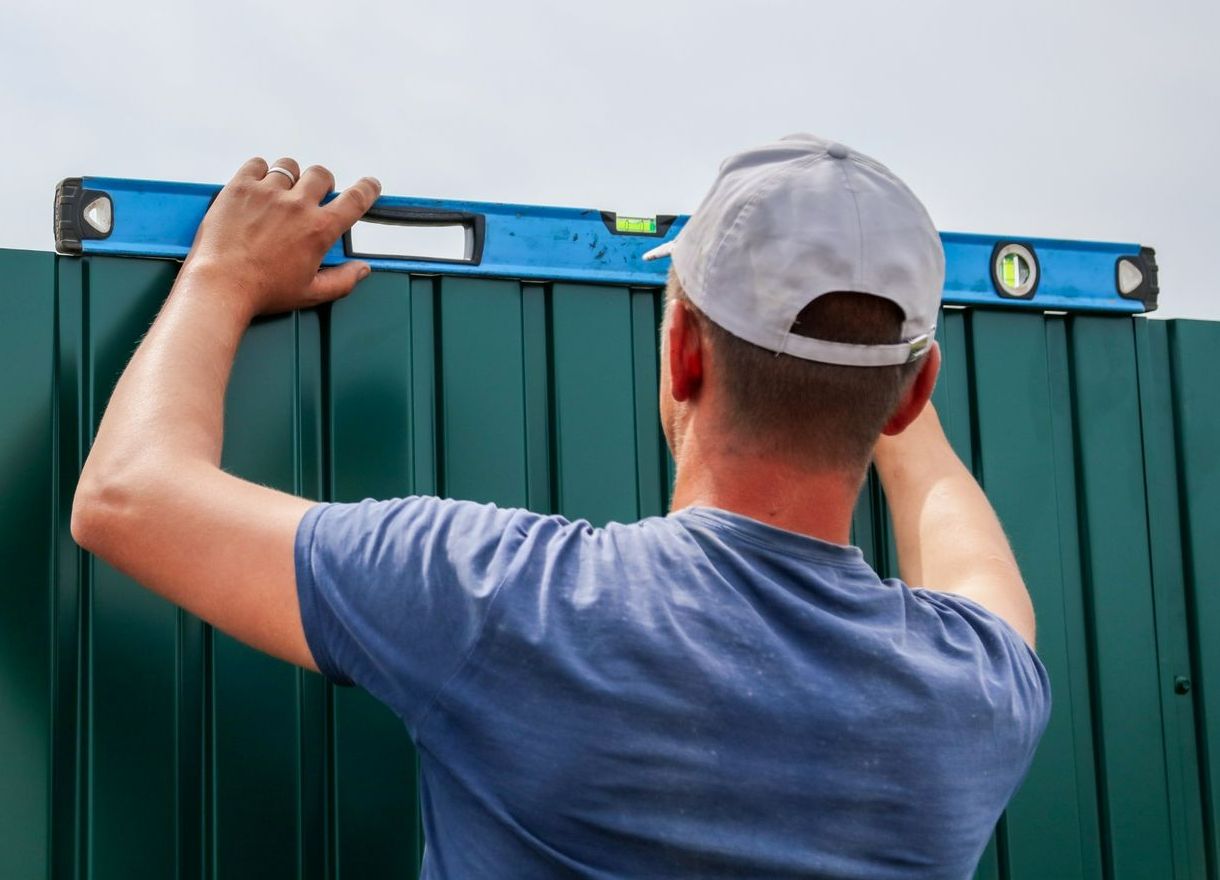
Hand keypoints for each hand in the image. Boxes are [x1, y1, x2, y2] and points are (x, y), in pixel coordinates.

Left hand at [182, 157, 381, 317]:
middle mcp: (297, 205)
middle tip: (312, 197)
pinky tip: (257, 187)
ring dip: (290, 178)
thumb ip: (343, 280)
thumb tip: (362, 270)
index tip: (370, 185)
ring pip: (289, 167)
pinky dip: (260, 171)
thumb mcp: (310, 293)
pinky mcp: (240, 187)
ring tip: (280, 194)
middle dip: (322, 183)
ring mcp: (267, 192)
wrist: (221, 285)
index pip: (355, 199)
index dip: (367, 189)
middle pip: (321, 175)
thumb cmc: (263, 291)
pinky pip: (257, 164)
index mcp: (319, 230)